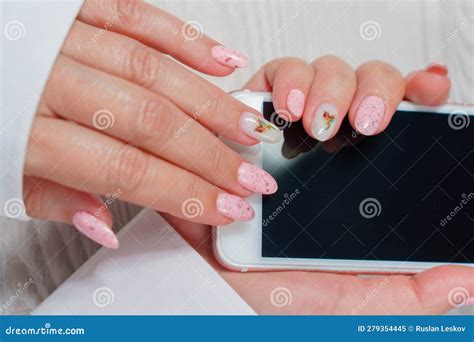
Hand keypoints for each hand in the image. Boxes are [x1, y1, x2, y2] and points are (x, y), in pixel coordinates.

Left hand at [23, 0, 281, 247]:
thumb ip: (54, 200)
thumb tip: (108, 225)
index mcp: (26, 131)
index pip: (128, 171)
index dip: (186, 194)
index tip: (226, 208)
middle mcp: (50, 78)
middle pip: (153, 123)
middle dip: (212, 156)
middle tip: (253, 179)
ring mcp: (66, 34)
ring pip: (157, 72)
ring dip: (212, 105)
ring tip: (249, 130)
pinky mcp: (77, 3)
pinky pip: (140, 17)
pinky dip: (186, 39)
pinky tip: (222, 62)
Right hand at [164, 57, 470, 314]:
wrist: (210, 284)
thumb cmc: (270, 289)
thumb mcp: (350, 299)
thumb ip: (408, 292)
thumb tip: (467, 280)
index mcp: (362, 177)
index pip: (405, 120)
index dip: (420, 96)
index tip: (430, 94)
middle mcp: (330, 145)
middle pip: (369, 83)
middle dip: (374, 89)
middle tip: (366, 124)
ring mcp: (290, 126)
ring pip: (326, 72)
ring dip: (329, 85)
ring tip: (316, 122)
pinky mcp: (251, 116)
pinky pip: (275, 76)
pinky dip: (285, 82)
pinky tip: (286, 110)